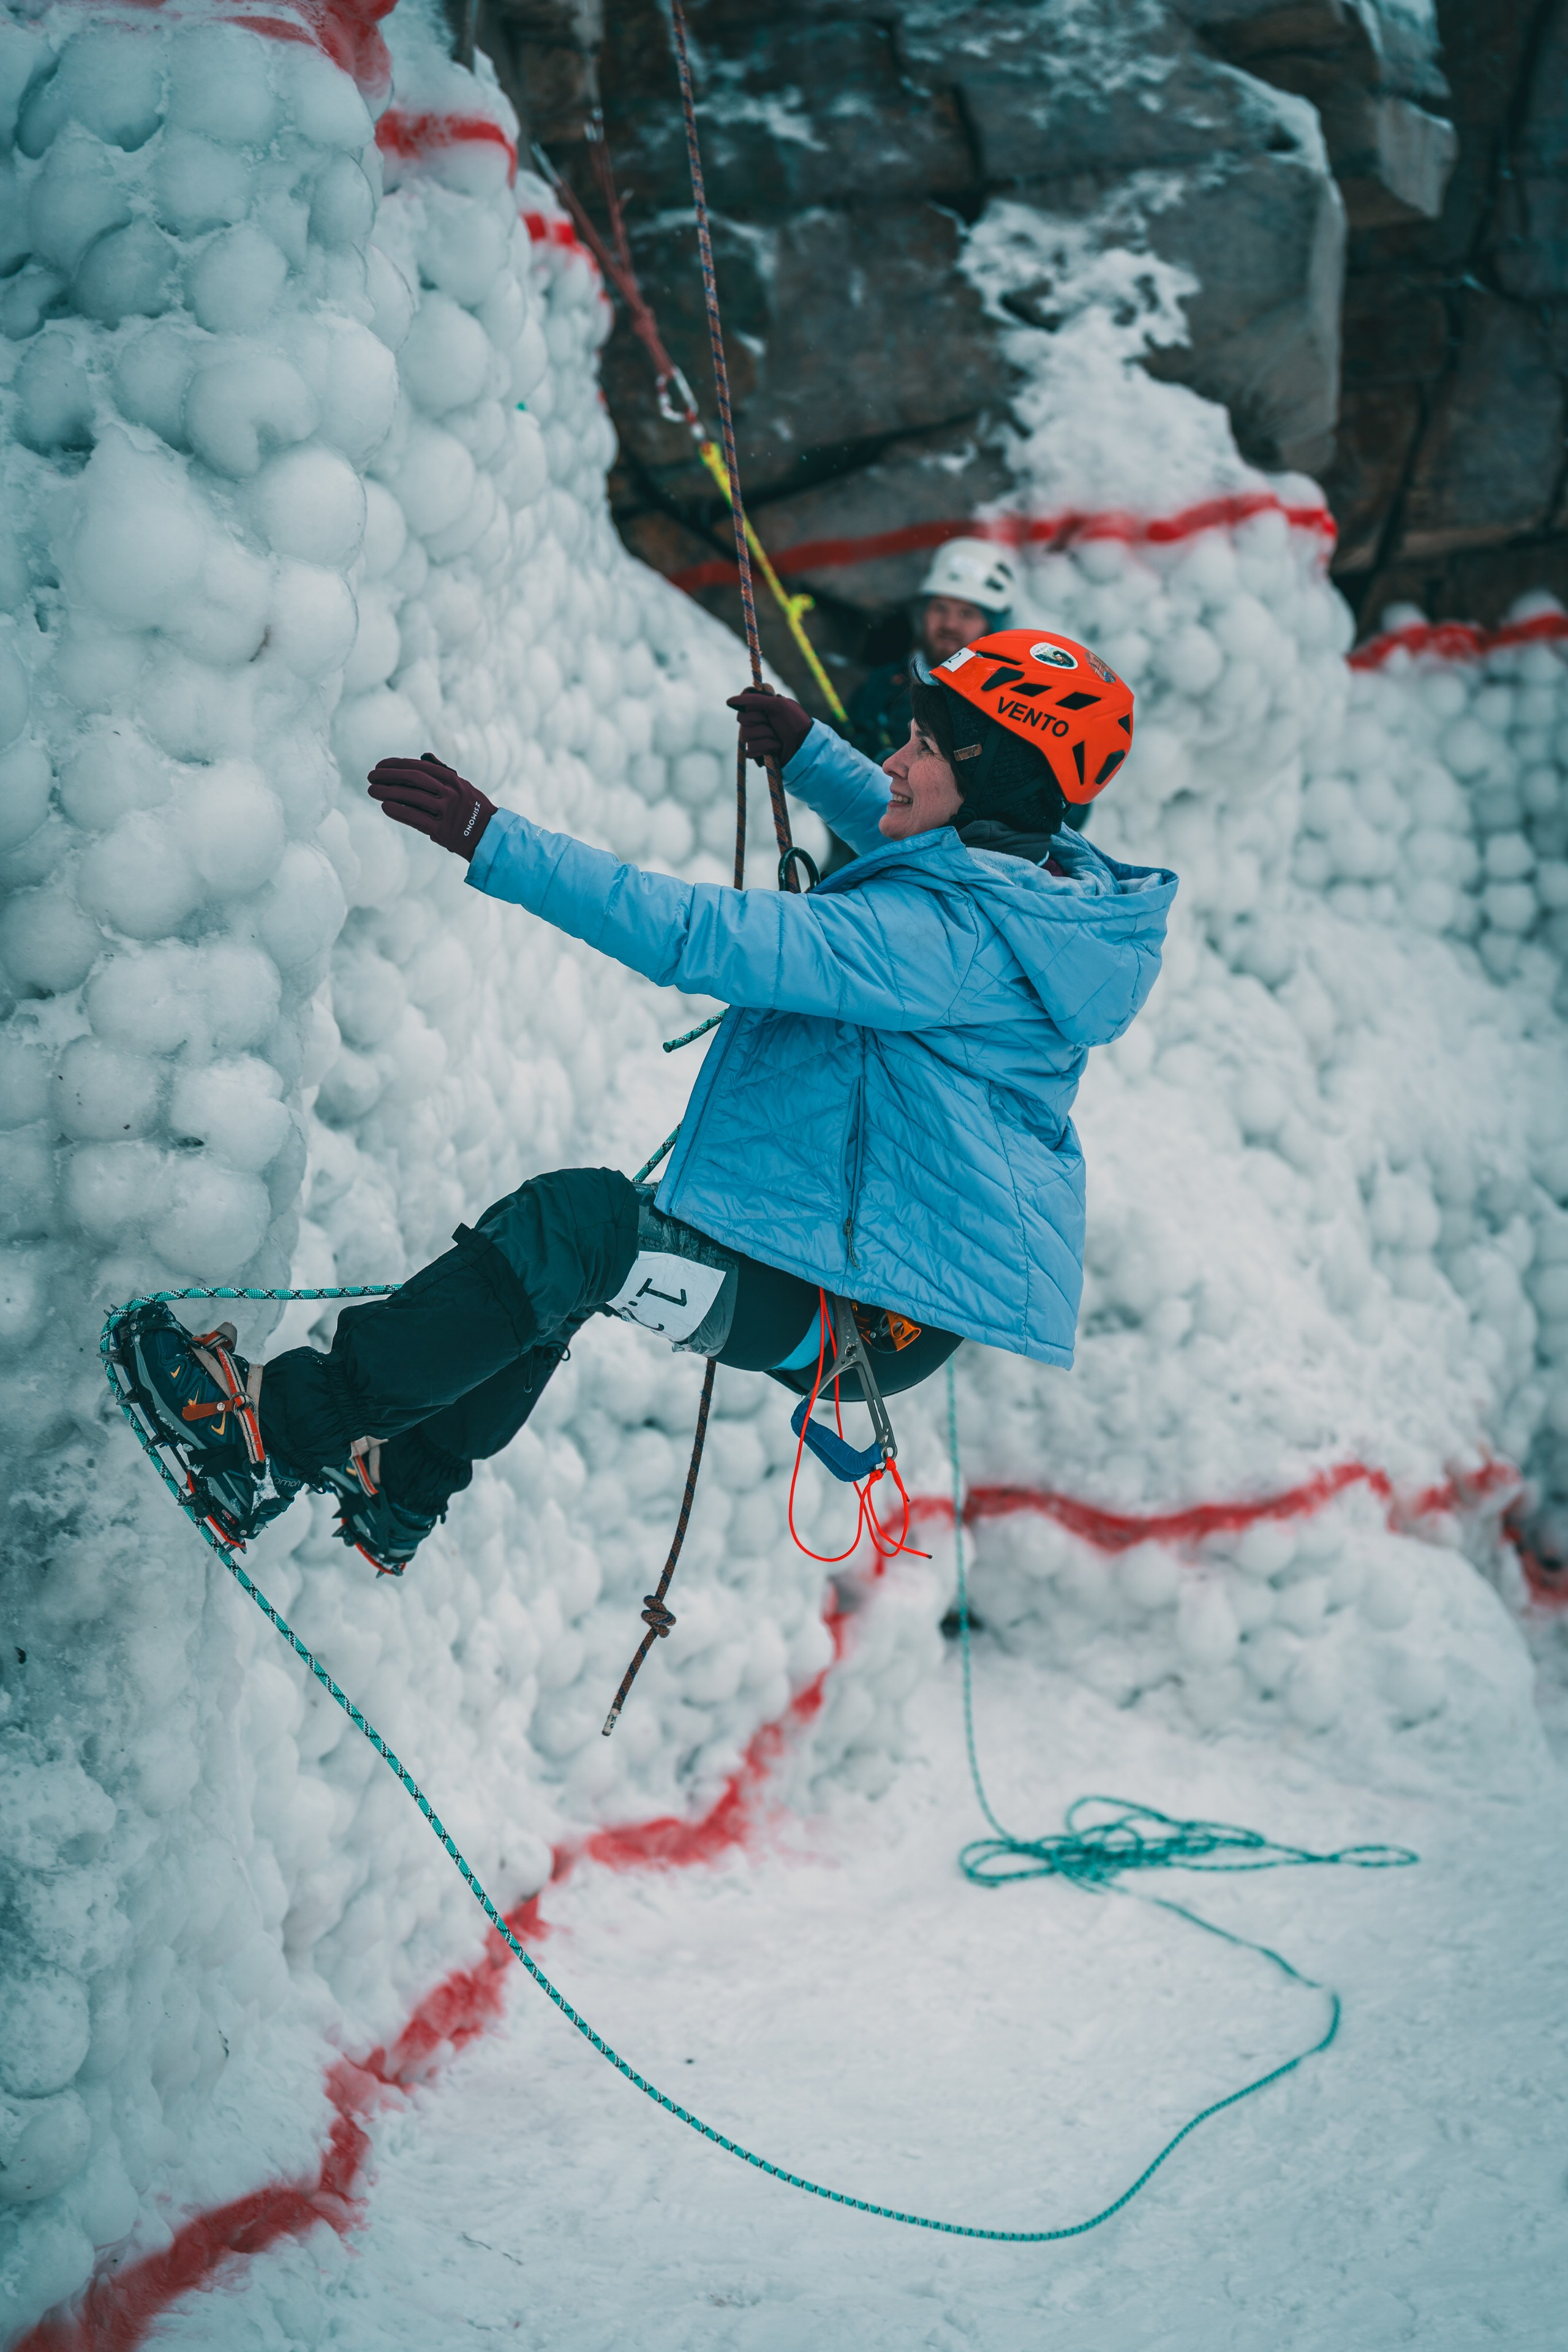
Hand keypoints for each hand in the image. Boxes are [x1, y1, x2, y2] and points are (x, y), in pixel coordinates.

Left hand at [367, 753, 496, 860]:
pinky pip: (416, 818)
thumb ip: (443, 771)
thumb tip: (425, 756)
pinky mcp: (443, 830)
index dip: (397, 764)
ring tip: (372, 790)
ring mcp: (447, 811)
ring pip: (412, 797)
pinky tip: (385, 806)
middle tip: (371, 776)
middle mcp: (451, 793)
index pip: (420, 767)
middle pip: (414, 779)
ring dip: (388, 792)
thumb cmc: (473, 810)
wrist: (490, 836)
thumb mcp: (463, 786)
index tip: (380, 765)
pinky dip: (399, 811)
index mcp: (454, 780)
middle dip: (389, 775)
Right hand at [726, 685, 811, 769]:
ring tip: (778, 738)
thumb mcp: (778, 705)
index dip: (751, 706)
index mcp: (761, 706)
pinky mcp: (757, 752)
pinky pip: (750, 750)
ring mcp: (756, 736)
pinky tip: (776, 748)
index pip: (742, 703)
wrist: (804, 747)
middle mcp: (756, 720)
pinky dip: (766, 748)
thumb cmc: (795, 723)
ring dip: (766, 736)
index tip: (764, 707)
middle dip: (760, 722)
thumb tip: (728, 702)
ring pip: (746, 735)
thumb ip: (754, 700)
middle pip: (742, 719)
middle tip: (774, 724)